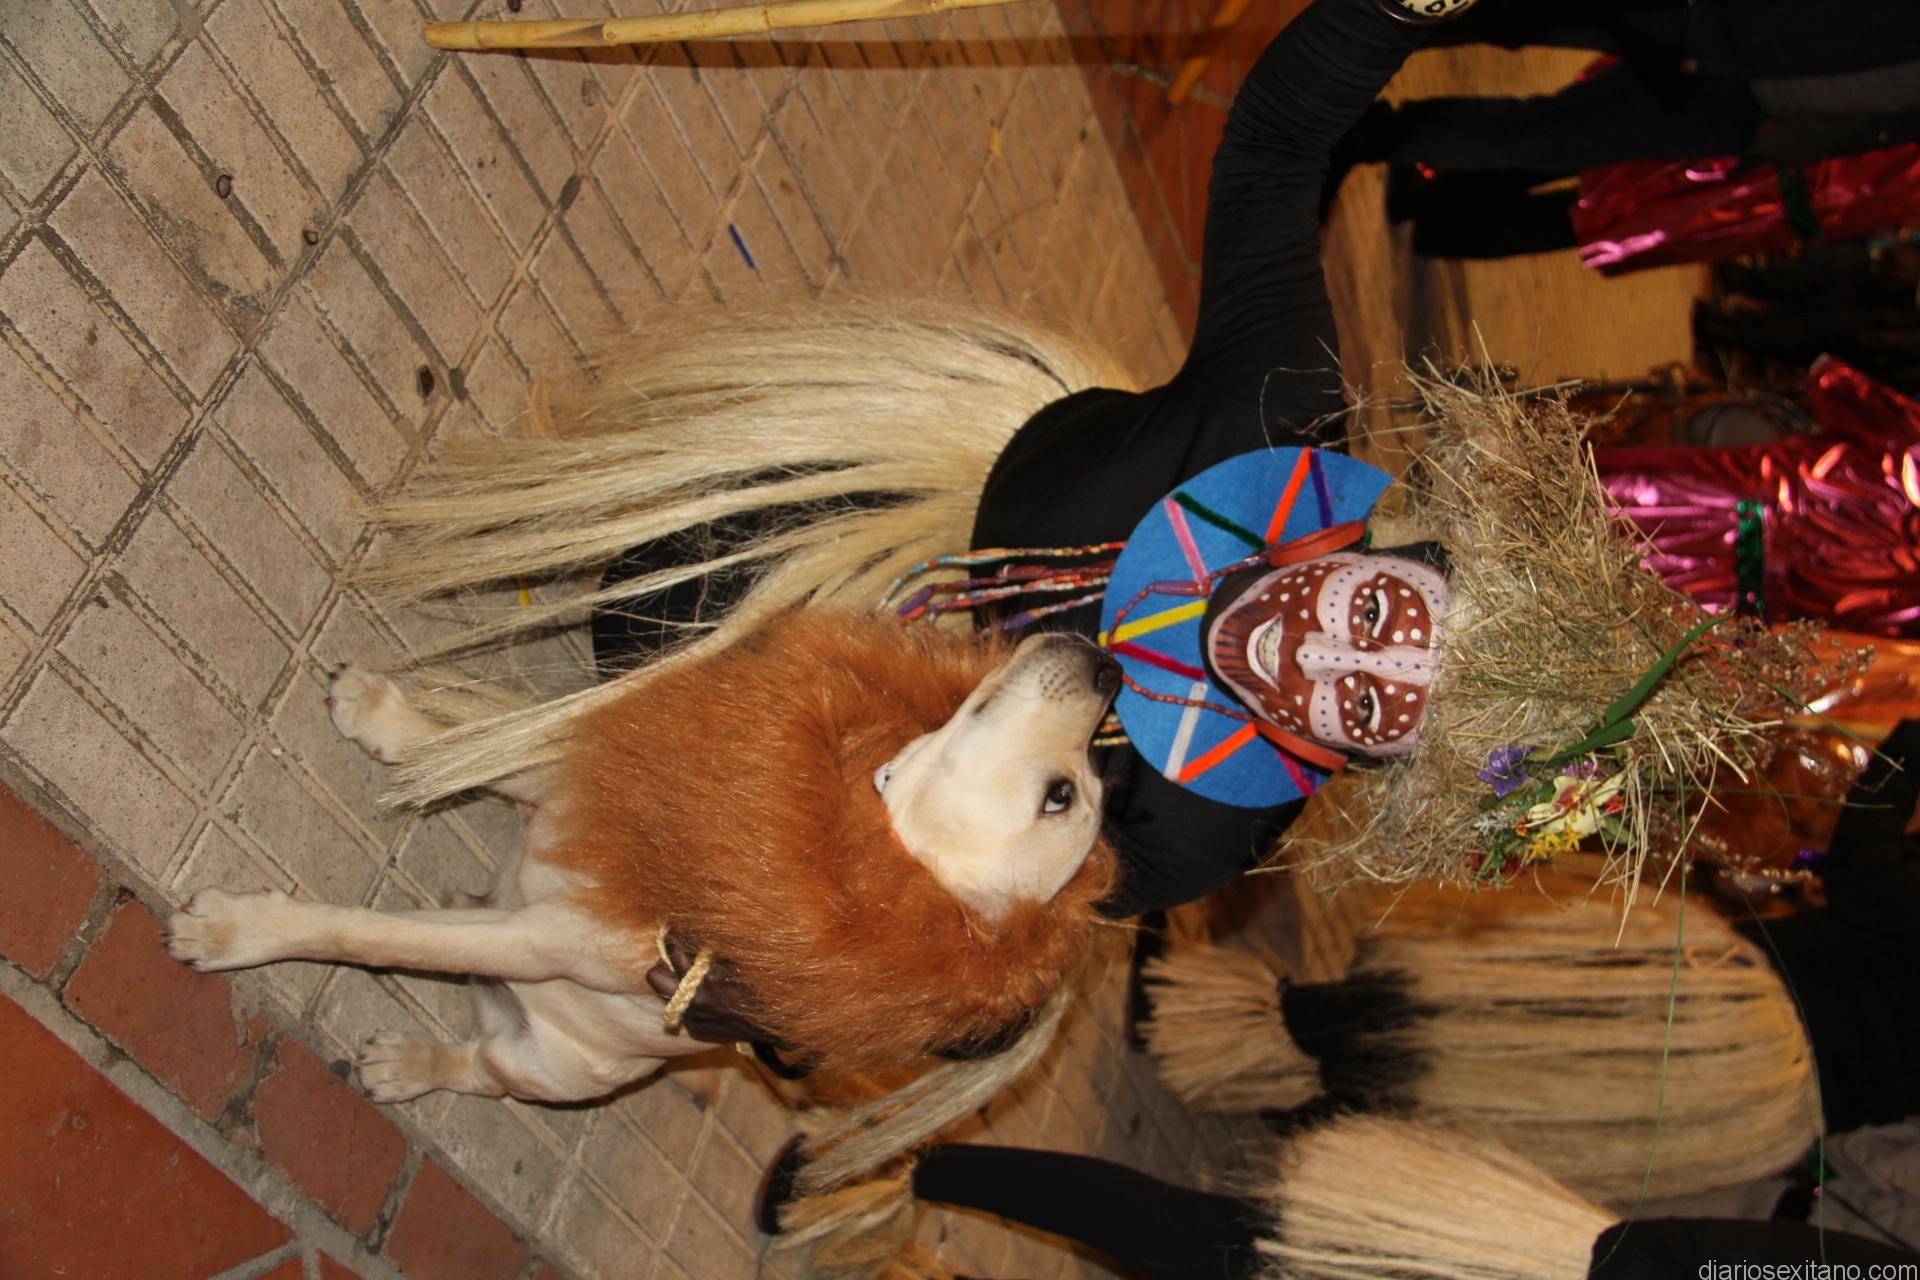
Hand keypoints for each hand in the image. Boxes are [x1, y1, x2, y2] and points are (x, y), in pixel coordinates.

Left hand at [645, 932, 787, 1047]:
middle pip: (654, 975)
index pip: (674, 950)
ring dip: (675, 978)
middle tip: (679, 952)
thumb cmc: (766, 983)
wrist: (780, 1021)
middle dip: (665, 960)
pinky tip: (708, 993)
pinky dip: (690, 996)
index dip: (675, 935)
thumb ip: (717, 944)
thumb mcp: (744, 957)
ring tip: (692, 971)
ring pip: (665, 991)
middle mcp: (695, 1001)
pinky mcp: (696, 1029)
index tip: (676, 929)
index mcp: (708, 979)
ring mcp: (693, 1018)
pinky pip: (680, 1007)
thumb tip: (695, 922)